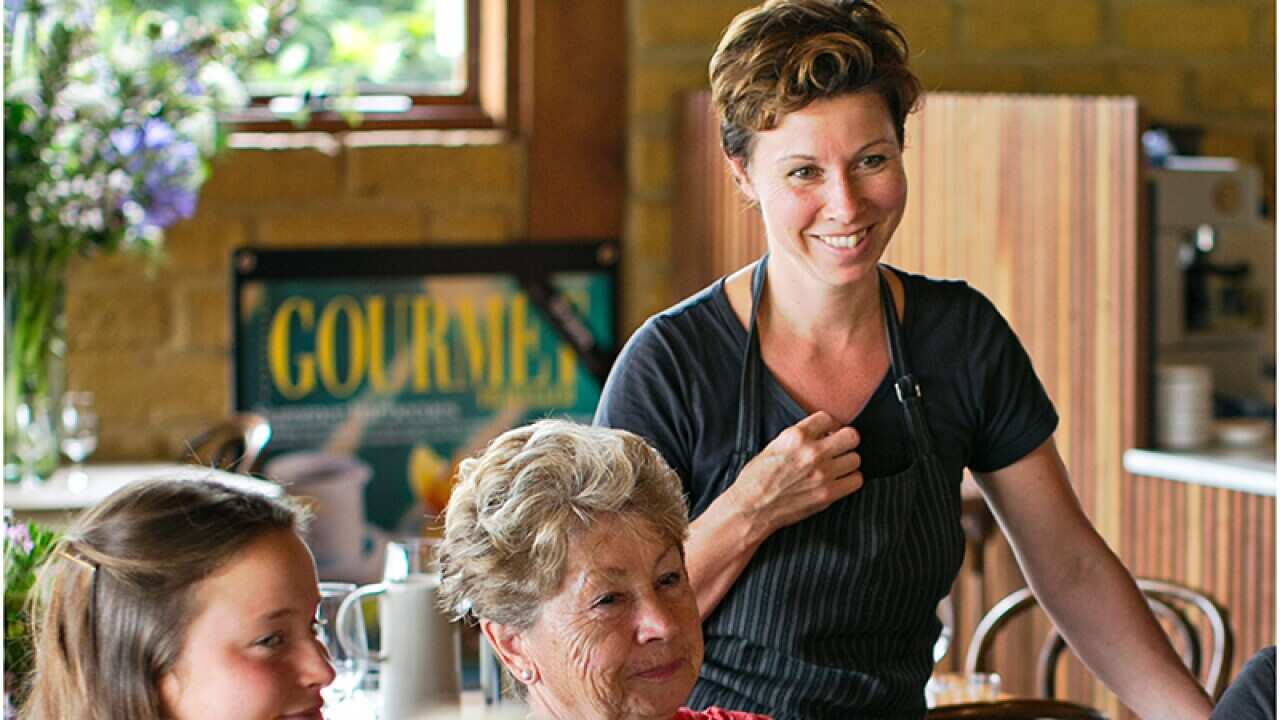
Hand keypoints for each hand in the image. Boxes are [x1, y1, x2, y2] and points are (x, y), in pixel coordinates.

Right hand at [729, 411, 863, 534]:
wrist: (751, 508)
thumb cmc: (757, 478)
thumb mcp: (773, 446)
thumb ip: (798, 438)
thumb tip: (820, 435)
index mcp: (795, 436)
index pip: (827, 418)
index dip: (829, 426)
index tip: (828, 432)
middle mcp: (812, 452)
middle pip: (850, 436)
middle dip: (846, 440)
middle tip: (839, 447)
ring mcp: (822, 473)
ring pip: (856, 458)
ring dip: (848, 461)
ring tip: (838, 466)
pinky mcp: (828, 493)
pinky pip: (856, 480)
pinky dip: (851, 480)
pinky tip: (841, 480)